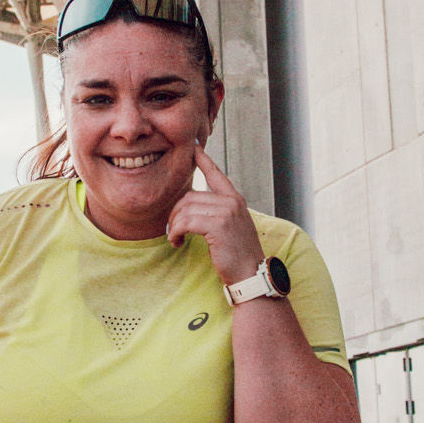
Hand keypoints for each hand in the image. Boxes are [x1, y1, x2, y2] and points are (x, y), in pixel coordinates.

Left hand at [166, 145, 265, 284]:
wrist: (250, 273)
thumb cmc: (238, 255)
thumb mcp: (231, 227)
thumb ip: (218, 212)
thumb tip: (192, 207)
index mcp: (235, 200)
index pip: (216, 174)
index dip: (204, 161)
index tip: (194, 149)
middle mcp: (232, 201)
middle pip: (190, 196)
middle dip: (175, 214)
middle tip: (173, 231)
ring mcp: (226, 212)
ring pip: (186, 209)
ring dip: (174, 226)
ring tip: (175, 239)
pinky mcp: (218, 225)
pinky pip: (186, 222)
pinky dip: (176, 232)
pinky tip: (177, 242)